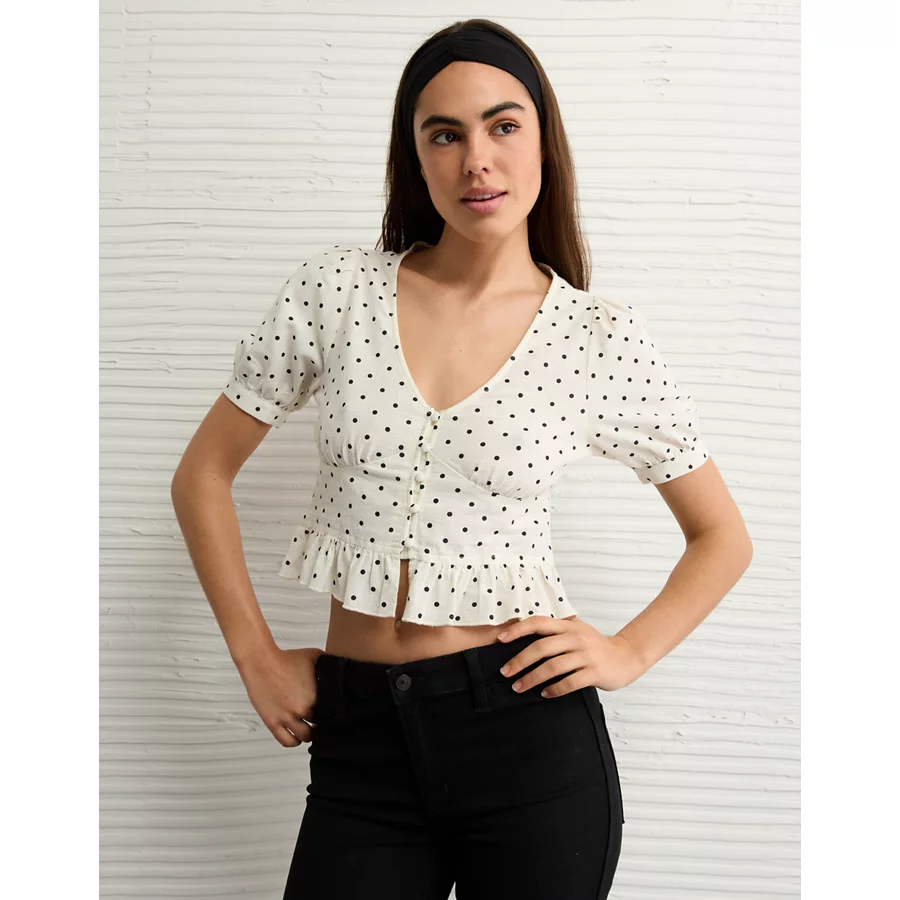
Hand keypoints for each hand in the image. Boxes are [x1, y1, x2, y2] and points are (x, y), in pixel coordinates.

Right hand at [235, 646, 323, 746]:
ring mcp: (287, 717)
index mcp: (315, 696)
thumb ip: (328, 665)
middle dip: (320, 723)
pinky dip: (293, 741)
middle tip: (319, 720)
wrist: (262, 662)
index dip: (331, 714)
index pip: (331, 713)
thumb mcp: (315, 656)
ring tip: (308, 728)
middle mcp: (302, 709)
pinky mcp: (273, 722)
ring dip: (308, 734)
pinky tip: (296, 735)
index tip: (329, 713)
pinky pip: (287, 741)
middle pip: (319, 726)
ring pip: (305, 737)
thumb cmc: (286, 658)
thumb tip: (339, 668)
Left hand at [496, 615, 644, 695]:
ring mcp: (585, 655)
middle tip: (505, 673)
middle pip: (541, 647)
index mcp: (568, 626)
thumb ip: (556, 629)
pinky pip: (569, 682)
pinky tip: (544, 694)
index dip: (517, 629)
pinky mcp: (594, 672)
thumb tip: (524, 626)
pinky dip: (554, 689)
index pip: (538, 623)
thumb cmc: (596, 645)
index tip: (500, 639)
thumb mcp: (577, 630)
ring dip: (532, 678)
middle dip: (519, 660)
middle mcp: (575, 638)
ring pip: (552, 667)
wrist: (626, 656)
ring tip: (519, 687)